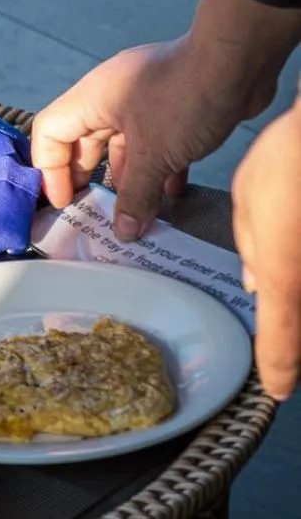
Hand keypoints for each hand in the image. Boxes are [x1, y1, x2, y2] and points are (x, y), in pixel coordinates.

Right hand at [32, 37, 265, 238]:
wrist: (240, 62)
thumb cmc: (187, 94)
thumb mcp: (155, 155)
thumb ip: (135, 195)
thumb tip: (124, 229)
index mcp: (91, 99)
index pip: (49, 134)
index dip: (50, 171)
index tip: (65, 202)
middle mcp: (110, 96)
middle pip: (83, 141)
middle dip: (89, 178)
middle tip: (95, 212)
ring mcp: (142, 98)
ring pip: (122, 144)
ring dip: (129, 177)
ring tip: (137, 210)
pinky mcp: (173, 105)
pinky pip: (155, 141)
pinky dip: (159, 167)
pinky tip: (172, 191)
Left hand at [233, 105, 300, 398]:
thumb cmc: (291, 158)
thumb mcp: (249, 200)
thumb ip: (252, 249)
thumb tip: (258, 283)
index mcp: (285, 278)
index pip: (284, 344)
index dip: (281, 370)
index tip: (277, 387)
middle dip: (294, 339)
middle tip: (283, 347)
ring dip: (295, 311)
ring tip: (282, 277)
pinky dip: (300, 288)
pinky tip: (292, 249)